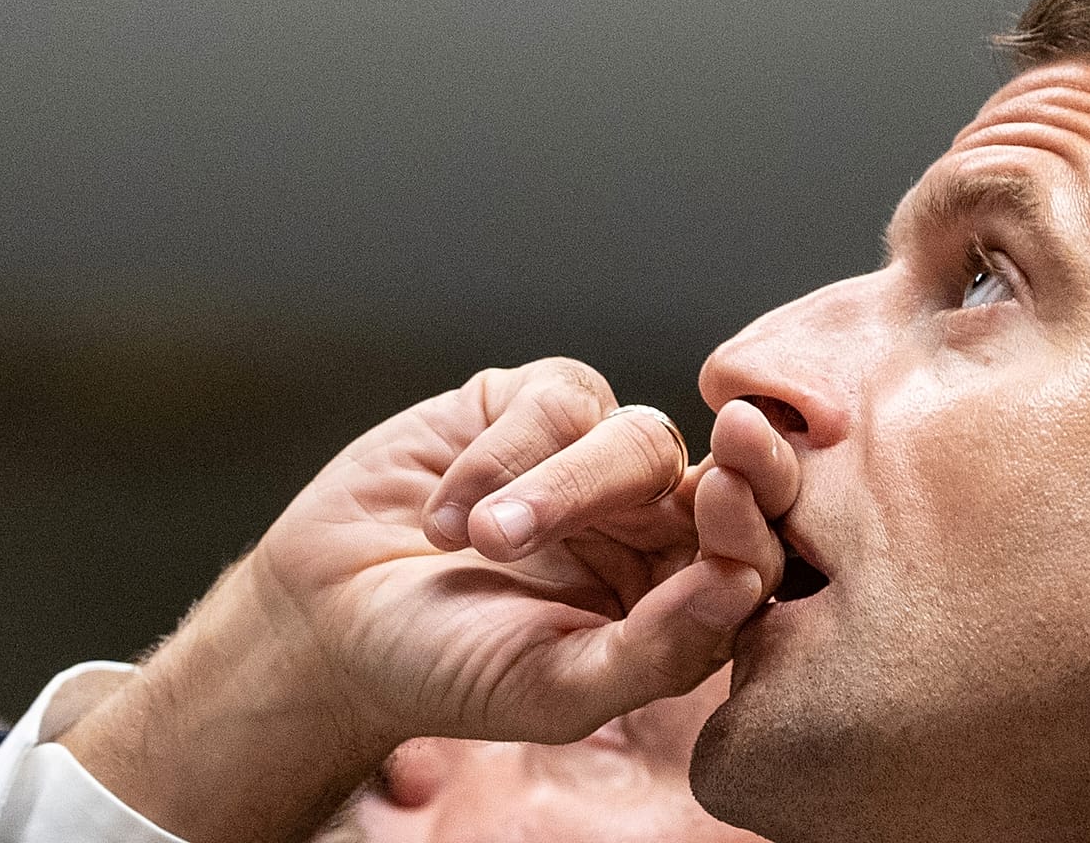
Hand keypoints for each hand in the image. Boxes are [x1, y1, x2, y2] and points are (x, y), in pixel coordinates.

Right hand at [253, 358, 781, 743]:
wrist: (327, 623)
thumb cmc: (447, 669)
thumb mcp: (553, 688)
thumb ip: (655, 652)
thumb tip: (743, 588)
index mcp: (673, 596)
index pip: (755, 550)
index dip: (763, 521)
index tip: (740, 504)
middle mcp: (645, 523)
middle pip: (715, 479)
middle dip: (722, 471)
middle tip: (727, 461)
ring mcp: (588, 458)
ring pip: (635, 436)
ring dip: (560, 488)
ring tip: (483, 543)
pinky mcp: (526, 408)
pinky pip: (554, 401)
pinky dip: (496, 459)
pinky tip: (442, 515)